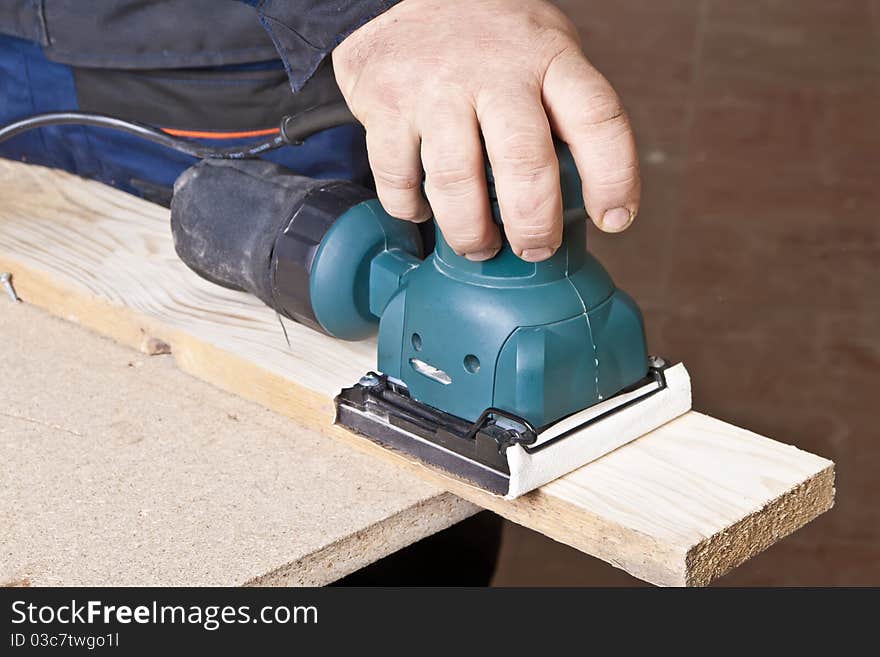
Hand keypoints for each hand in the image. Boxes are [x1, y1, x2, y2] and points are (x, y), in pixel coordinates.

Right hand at [332, 0, 639, 261]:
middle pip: (524, 163)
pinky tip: (424, 209)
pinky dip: (411, 208)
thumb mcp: (544, 54)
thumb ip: (563, 114)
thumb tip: (581, 203)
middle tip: (535, 250)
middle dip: (533, 224)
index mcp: (548, 58)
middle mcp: (494, 70)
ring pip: (455, 182)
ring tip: (479, 246)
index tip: (614, 220)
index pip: (597, 117)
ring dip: (470, 232)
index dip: (613, 177)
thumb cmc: (490, 42)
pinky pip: (398, 179)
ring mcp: (436, 87)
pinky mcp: (385, 104)